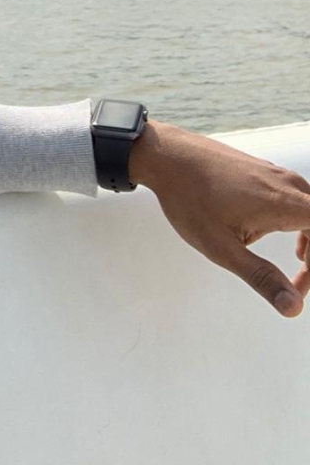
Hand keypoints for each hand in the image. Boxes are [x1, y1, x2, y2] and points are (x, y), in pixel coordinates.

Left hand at [128, 120, 309, 317]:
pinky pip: (299, 200)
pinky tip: (286, 240)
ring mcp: (278, 175)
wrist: (168, 157)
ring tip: (297, 269)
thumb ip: (261, 277)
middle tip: (297, 288)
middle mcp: (287, 185)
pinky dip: (301, 224)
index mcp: (283, 202)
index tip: (302, 284)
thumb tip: (293, 307)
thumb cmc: (190, 200)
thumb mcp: (222, 249)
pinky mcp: (267, 173)